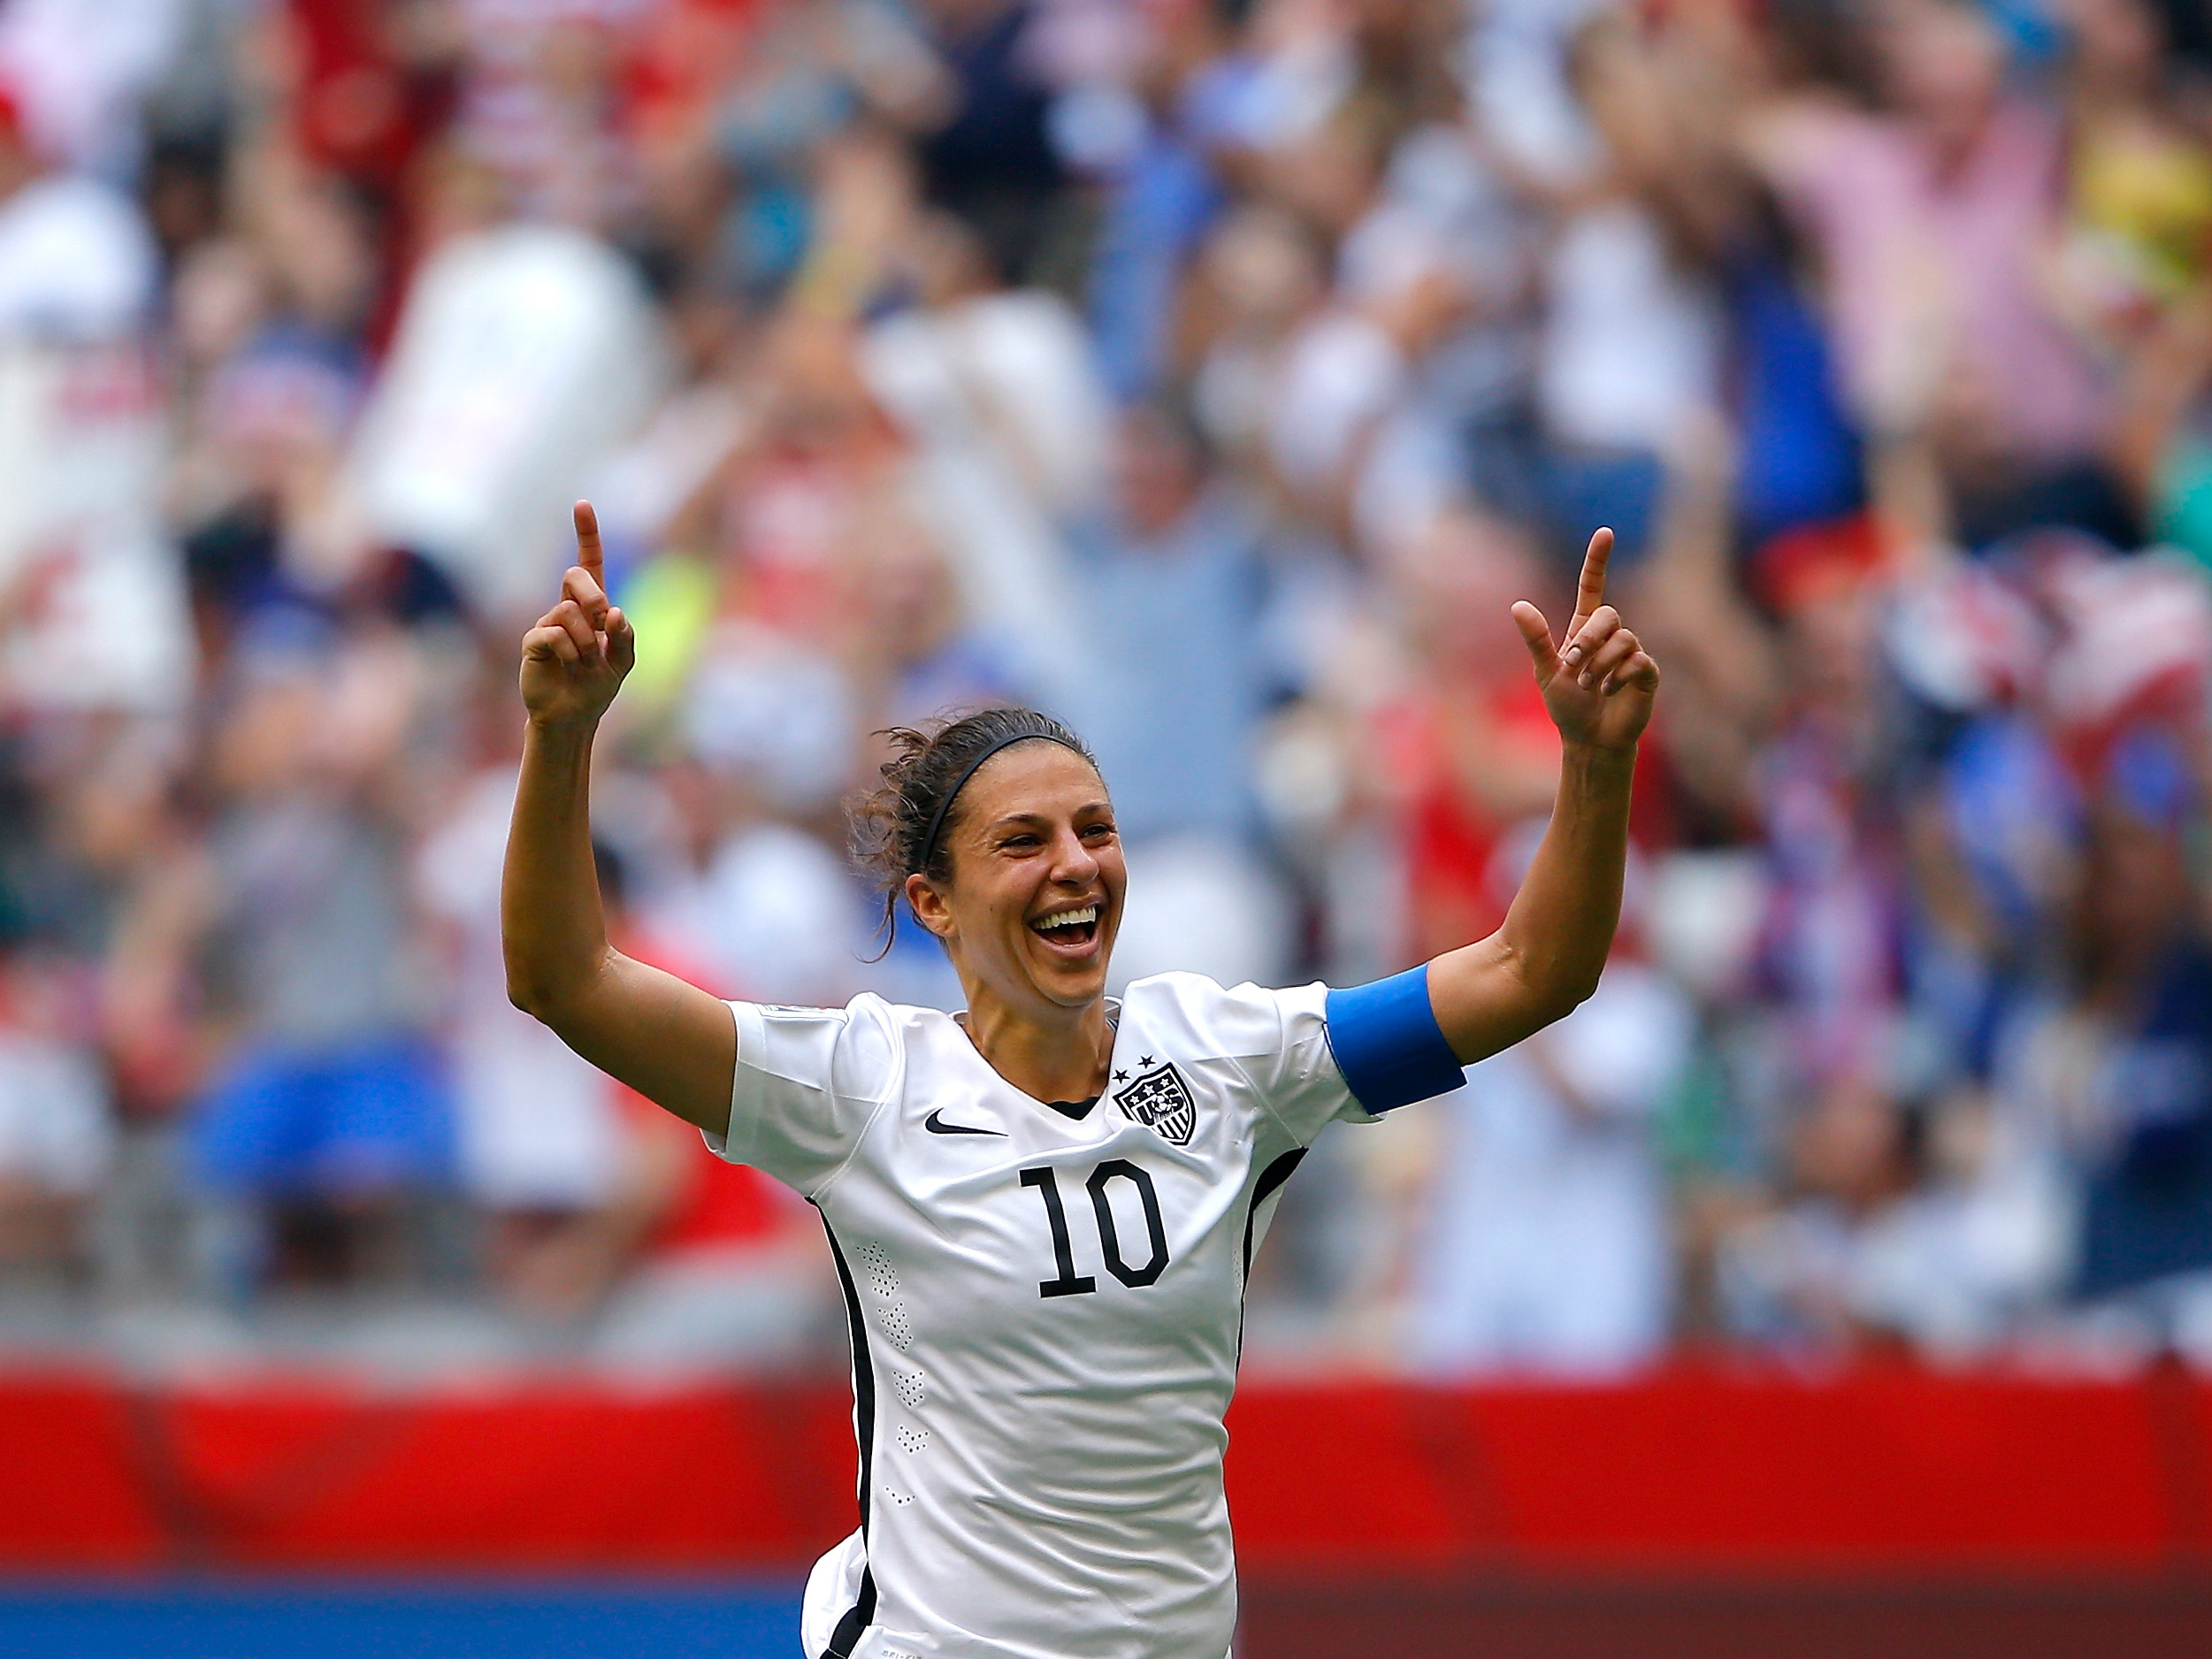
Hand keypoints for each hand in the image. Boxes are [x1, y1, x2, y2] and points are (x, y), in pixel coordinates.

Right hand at [520, 501, 634, 731]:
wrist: (573, 717)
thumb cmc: (597, 687)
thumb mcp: (623, 662)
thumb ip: (625, 637)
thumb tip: (615, 612)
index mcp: (592, 607)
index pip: (589, 563)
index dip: (586, 534)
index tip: (582, 504)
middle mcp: (567, 609)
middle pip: (576, 575)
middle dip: (593, 596)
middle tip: (602, 623)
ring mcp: (547, 623)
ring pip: (568, 611)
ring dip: (588, 641)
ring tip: (587, 663)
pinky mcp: (533, 642)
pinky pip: (553, 634)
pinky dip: (572, 652)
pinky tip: (570, 666)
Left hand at [1511, 527, 1659, 752]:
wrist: (1590, 740)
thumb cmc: (1567, 707)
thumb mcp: (1547, 672)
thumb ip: (1536, 639)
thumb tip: (1517, 605)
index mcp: (1583, 630)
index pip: (1592, 587)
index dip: (1597, 560)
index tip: (1604, 532)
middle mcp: (1610, 636)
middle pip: (1609, 614)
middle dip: (1588, 640)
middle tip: (1574, 667)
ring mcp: (1631, 652)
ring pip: (1624, 638)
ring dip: (1601, 663)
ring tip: (1591, 685)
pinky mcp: (1647, 672)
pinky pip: (1638, 660)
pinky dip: (1618, 676)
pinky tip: (1610, 691)